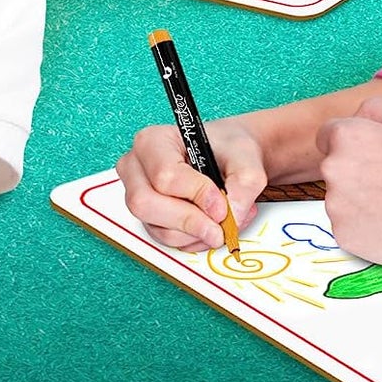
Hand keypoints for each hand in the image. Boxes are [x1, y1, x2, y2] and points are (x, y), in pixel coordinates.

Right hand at [117, 120, 267, 252]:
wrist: (230, 159)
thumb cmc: (229, 150)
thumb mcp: (245, 159)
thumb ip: (243, 185)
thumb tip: (231, 215)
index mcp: (153, 141)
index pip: (164, 175)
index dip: (196, 195)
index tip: (221, 205)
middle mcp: (136, 167)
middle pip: (145, 204)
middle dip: (189, 222)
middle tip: (220, 229)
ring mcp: (138, 194)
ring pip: (157, 228)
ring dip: (196, 234)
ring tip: (224, 222)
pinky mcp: (149, 218)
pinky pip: (166, 240)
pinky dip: (194, 240)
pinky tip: (211, 224)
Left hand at [319, 96, 381, 268]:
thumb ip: (375, 108)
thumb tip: (354, 117)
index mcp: (346, 136)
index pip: (328, 136)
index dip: (353, 146)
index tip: (375, 159)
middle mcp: (332, 168)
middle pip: (333, 168)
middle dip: (355, 173)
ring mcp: (336, 205)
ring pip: (339, 199)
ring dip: (359, 201)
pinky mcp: (344, 236)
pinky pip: (347, 227)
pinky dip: (365, 228)